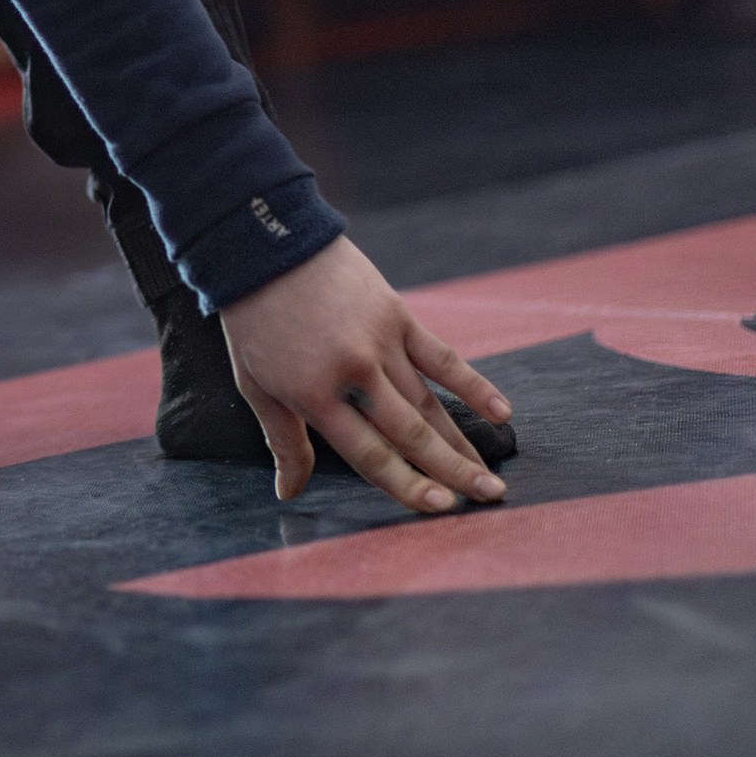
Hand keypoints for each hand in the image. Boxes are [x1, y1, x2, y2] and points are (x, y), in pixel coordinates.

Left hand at [218, 236, 513, 512]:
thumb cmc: (254, 321)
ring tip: (491, 477)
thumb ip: (282, 441)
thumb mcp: (255, 385)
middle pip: (411, 433)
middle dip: (452, 472)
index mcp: (314, 395)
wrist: (261, 247)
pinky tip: (501, 413)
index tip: (442, 509)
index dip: (408, 485)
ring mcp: (379, 343)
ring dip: (463, 441)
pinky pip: (441, 356)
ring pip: (430, 403)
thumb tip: (287, 492)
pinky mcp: (397, 315)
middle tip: (489, 499)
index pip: (370, 454)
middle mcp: (353, 373)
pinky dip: (473, 385)